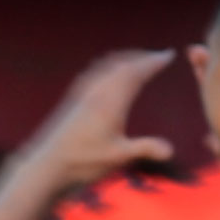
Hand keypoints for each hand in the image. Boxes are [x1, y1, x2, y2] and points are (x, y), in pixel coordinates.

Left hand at [23, 49, 176, 188]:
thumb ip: (145, 149)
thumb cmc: (83, 162)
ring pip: (108, 66)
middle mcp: (97, 93)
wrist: (49, 164)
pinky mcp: (75, 101)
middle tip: (159, 56)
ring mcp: (84, 95)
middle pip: (123, 65)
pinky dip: (109, 67)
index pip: (135, 73)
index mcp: (111, 103)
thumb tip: (170, 150)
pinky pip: (95, 73)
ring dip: (126, 60)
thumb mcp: (118, 157)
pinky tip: (108, 73)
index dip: (153, 62)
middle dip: (142, 58)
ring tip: (139, 60)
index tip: (168, 55)